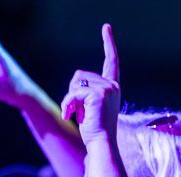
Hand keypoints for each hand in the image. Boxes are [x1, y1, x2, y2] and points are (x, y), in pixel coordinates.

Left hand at [60, 24, 120, 146]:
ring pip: (74, 83)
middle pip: (79, 75)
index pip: (111, 61)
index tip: (107, 28)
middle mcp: (113, 85)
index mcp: (113, 87)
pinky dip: (68, 105)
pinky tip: (71, 116)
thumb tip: (77, 82)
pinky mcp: (98, 94)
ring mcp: (107, 88)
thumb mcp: (88, 106)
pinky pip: (73, 93)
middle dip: (72, 93)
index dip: (108, 43)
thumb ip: (84, 91)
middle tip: (78, 112)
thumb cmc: (94, 130)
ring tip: (76, 114)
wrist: (101, 144)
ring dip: (70, 100)